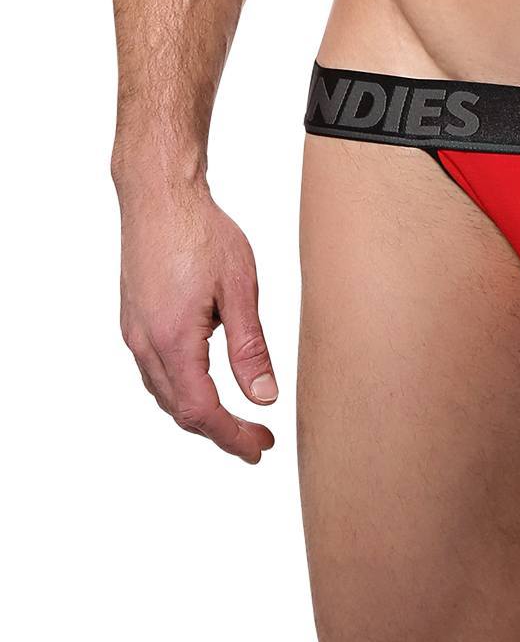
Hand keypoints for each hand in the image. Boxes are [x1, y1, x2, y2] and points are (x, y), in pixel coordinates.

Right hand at [119, 186, 277, 464]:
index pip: (201, 411)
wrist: (158, 195)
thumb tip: (264, 395)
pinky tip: (204, 381)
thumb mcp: (239, 287)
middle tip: (257, 438)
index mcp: (173, 339)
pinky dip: (182, 388)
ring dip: (199, 412)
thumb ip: (250, 347)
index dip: (232, 436)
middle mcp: (146, 343)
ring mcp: (135, 332)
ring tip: (235, 417)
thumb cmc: (200, 231)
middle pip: (180, 410)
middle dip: (220, 431)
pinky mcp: (134, 320)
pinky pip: (155, 371)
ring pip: (165, 393)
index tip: (261, 447)